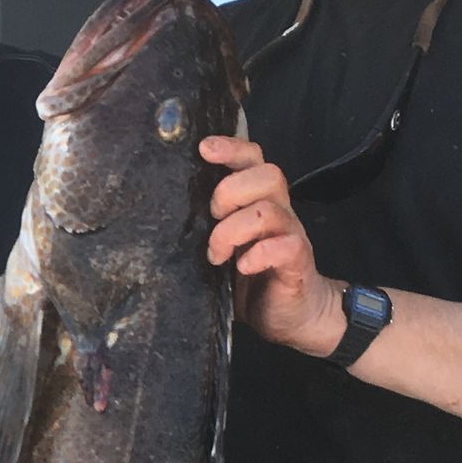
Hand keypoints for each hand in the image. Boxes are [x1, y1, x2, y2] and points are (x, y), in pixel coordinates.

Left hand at [200, 135, 341, 357]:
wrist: (292, 314)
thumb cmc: (250, 280)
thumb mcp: (224, 247)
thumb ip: (206, 227)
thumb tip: (164, 213)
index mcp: (259, 201)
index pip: (253, 159)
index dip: (231, 148)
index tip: (203, 149)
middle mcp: (279, 210)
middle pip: (267, 174)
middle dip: (230, 192)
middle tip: (211, 219)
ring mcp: (291, 234)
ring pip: (269, 210)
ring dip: (234, 229)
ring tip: (218, 254)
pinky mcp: (298, 261)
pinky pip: (285, 246)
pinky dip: (258, 254)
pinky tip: (242, 267)